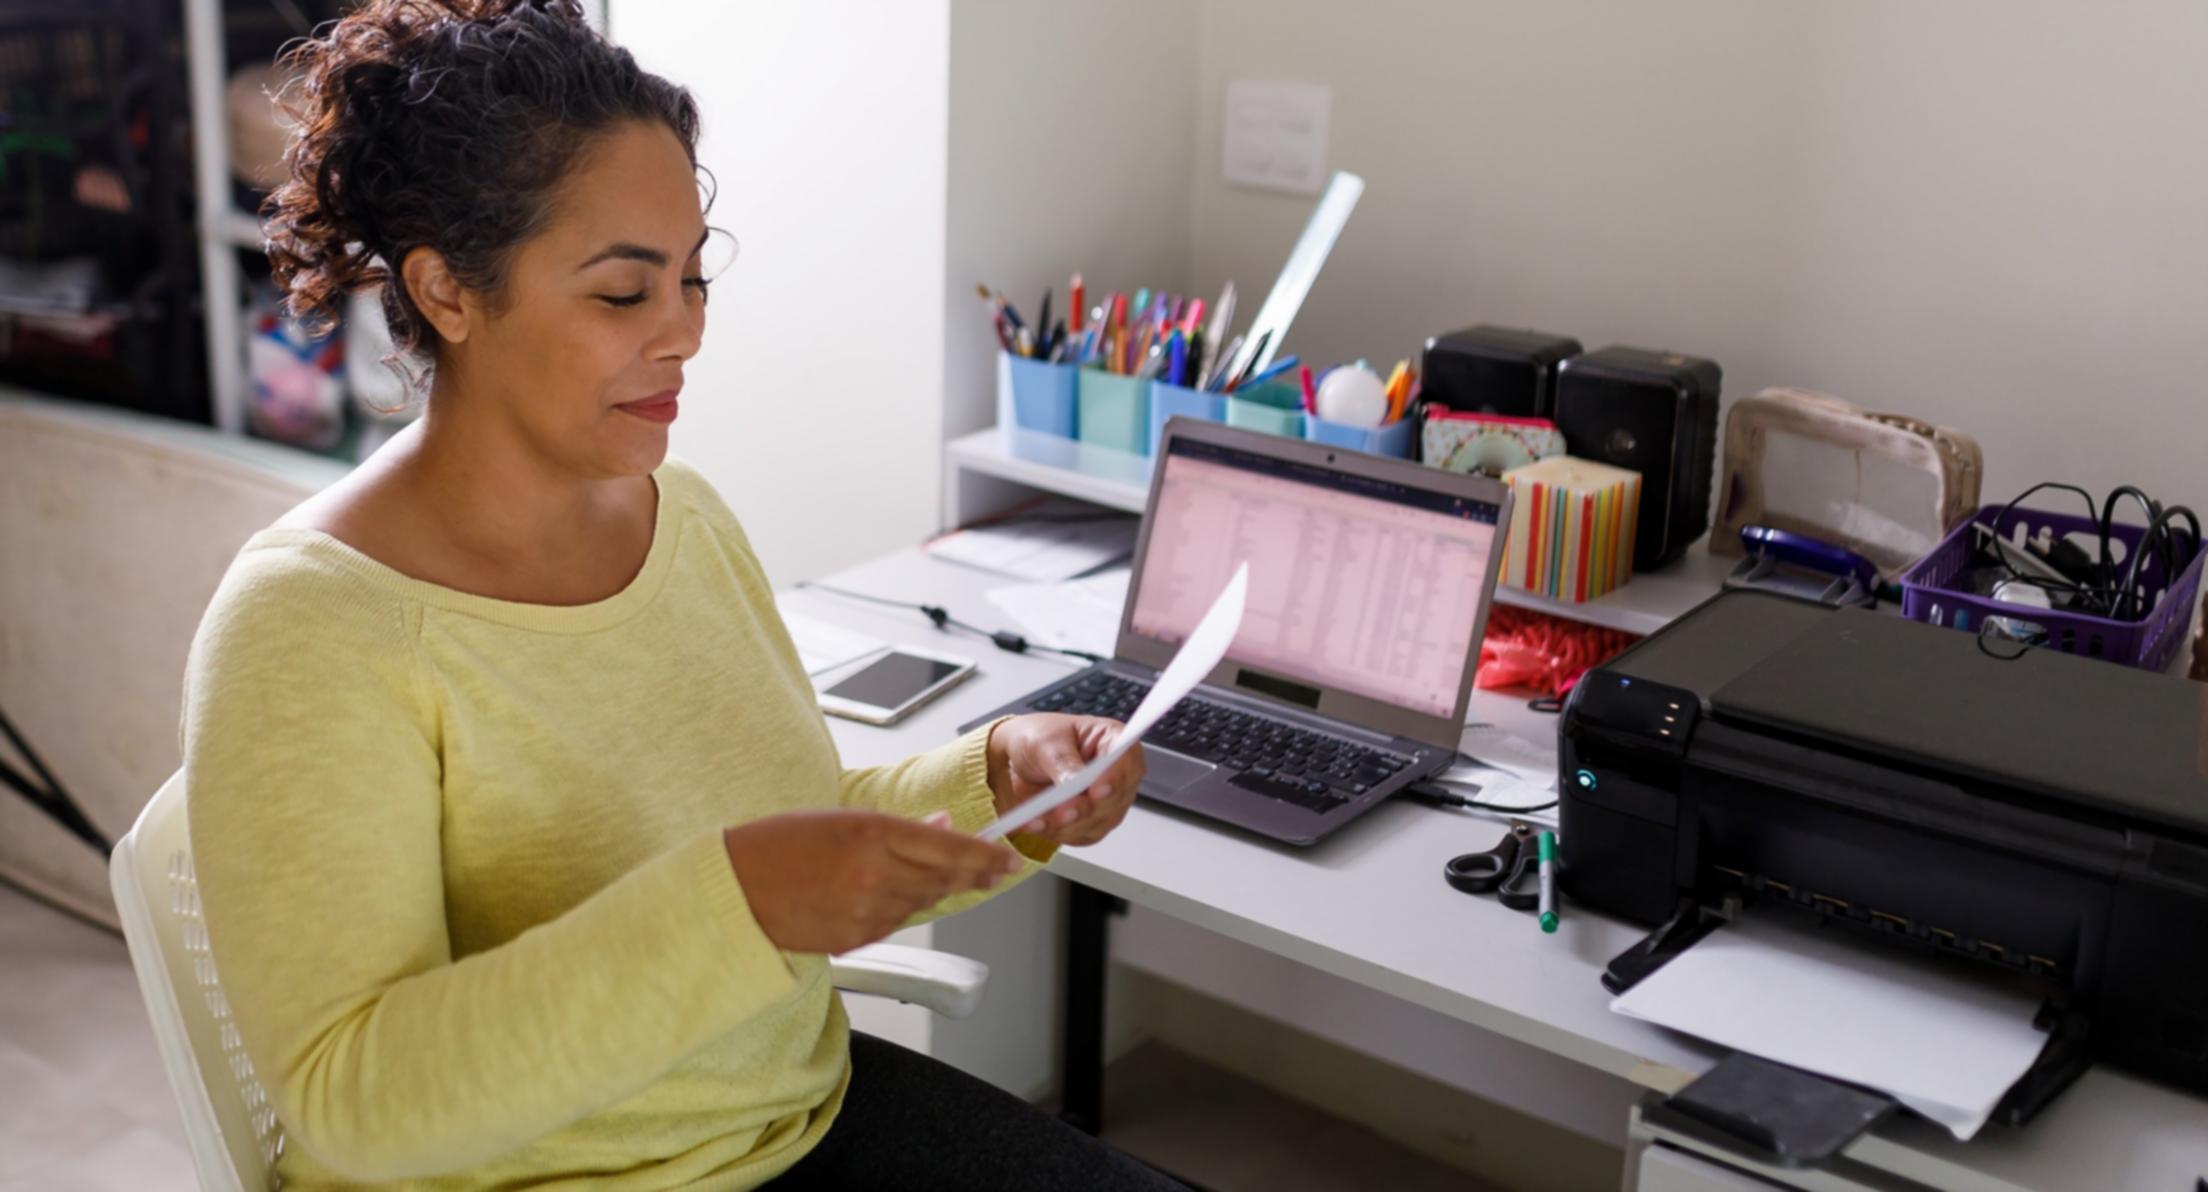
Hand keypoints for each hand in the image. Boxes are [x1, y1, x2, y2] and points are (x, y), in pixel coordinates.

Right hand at [722, 810, 1022, 954]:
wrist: (732, 891)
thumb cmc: (776, 845)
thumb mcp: (840, 820)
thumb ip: (898, 827)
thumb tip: (941, 825)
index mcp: (871, 834)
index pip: (948, 847)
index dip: (985, 856)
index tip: (1008, 858)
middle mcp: (874, 875)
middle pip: (944, 878)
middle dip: (974, 874)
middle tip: (997, 870)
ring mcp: (865, 912)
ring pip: (922, 903)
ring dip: (937, 889)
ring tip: (944, 877)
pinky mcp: (854, 939)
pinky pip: (895, 923)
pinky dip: (902, 908)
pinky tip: (894, 896)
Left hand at [985, 714, 1144, 847]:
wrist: (1018, 760)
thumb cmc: (1039, 740)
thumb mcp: (1045, 742)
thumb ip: (1062, 761)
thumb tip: (1075, 782)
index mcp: (1112, 739)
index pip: (1127, 759)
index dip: (1115, 777)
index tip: (1095, 790)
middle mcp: (1116, 773)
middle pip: (1117, 797)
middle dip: (1087, 808)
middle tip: (1062, 811)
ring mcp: (1108, 801)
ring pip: (1100, 821)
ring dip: (1069, 825)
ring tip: (1039, 819)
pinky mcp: (1091, 822)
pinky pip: (1081, 835)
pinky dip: (1057, 833)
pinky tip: (1036, 825)